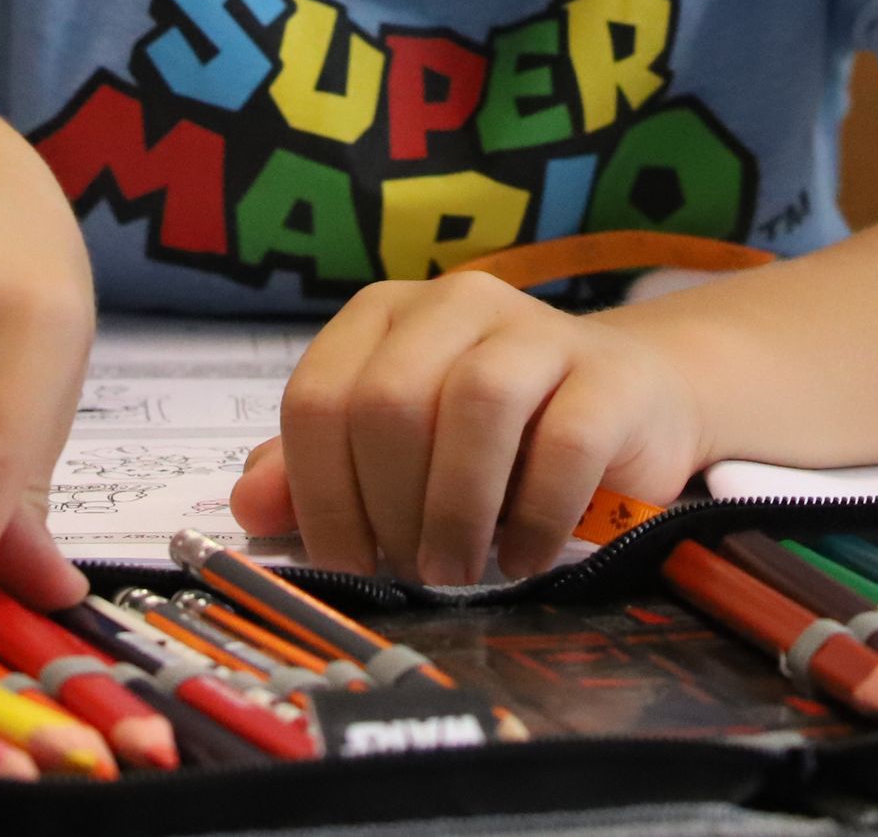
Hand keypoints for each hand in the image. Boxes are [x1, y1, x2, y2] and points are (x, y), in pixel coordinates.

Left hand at [228, 269, 703, 585]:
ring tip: (457, 572)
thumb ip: (316, 472)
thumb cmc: (496, 438)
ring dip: (455, 510)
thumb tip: (247, 507)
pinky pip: (565, 442)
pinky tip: (524, 557)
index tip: (347, 564)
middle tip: (411, 573)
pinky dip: (535, 516)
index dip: (319, 495)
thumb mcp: (397, 453)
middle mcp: (454, 303)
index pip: (317, 398)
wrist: (630, 400)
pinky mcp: (608, 373)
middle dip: (389, 508)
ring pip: (475, 403)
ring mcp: (537, 328)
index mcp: (384, 315)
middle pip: (390, 401)